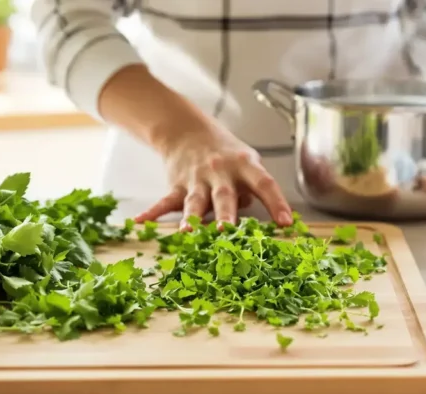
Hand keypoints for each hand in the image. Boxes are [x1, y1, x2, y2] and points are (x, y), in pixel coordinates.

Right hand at [133, 126, 293, 229]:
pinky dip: (152, 213)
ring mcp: (197, 179)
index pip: (265, 184)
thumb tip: (250, 217)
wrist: (187, 130)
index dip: (276, 202)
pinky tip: (139, 223)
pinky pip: (165, 201)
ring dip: (192, 218)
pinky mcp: (177, 185)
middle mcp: (221, 172)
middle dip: (226, 215)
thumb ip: (250, 190)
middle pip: (225, 196)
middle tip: (228, 232)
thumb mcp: (247, 163)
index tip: (286, 222)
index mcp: (245, 166)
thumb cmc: (225, 153)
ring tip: (188, 233)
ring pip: (195, 201)